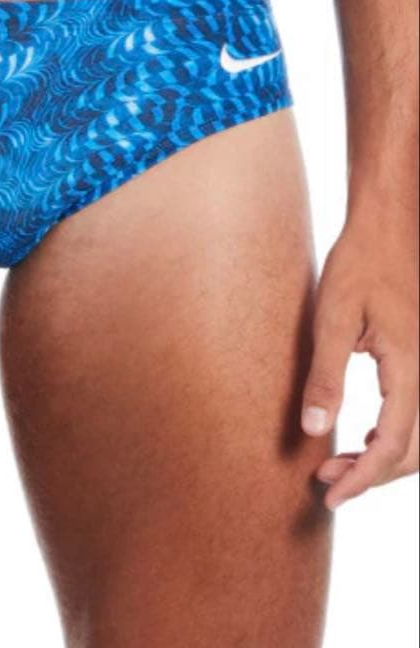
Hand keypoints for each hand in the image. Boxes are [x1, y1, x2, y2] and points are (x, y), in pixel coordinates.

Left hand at [302, 216, 418, 509]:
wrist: (387, 228)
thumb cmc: (358, 265)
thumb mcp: (330, 318)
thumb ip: (325, 375)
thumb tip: (315, 429)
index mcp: (409, 368)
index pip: (392, 444)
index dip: (362, 477)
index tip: (329, 496)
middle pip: (412, 450)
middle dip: (369, 473)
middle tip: (324, 481)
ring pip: (417, 435)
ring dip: (379, 456)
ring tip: (334, 461)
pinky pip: (415, 413)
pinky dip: (391, 435)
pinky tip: (360, 434)